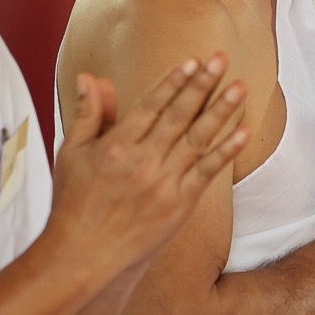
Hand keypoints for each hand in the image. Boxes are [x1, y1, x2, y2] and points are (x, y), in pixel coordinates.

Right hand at [46, 55, 248, 281]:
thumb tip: (90, 77)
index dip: (173, 82)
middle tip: (222, 59)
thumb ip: (87, 114)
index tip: (192, 61)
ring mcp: (163, 184)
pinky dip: (226, 152)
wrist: (84, 255)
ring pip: (197, 140)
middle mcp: (142, 162)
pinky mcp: (179, 205)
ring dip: (221, 111)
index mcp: (115, 146)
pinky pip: (207, 173)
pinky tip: (243, 131)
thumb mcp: (71, 153)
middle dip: (201, 85)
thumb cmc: (74, 202)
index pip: (150, 106)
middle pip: (178, 116)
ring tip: (240, 86)